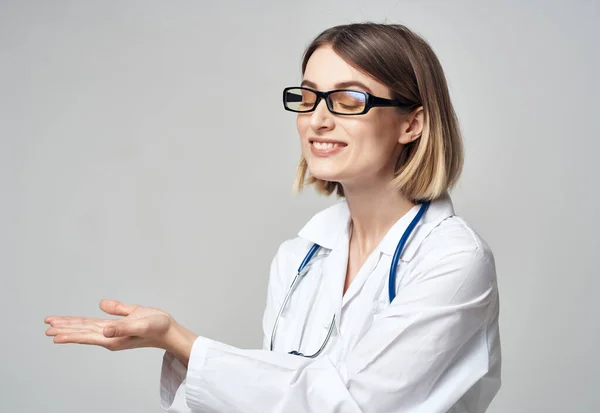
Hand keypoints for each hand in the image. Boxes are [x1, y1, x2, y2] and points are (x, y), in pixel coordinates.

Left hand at [44, 299, 174, 350]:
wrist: (169, 331)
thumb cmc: (158, 327)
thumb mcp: (141, 323)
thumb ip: (122, 325)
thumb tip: (106, 329)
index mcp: (113, 337)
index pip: (86, 335)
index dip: (69, 334)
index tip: (53, 334)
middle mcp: (110, 336)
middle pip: (83, 331)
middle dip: (65, 328)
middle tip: (46, 325)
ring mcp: (113, 332)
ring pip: (87, 328)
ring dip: (71, 325)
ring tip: (54, 324)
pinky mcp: (117, 326)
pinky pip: (96, 324)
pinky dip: (84, 322)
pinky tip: (78, 322)